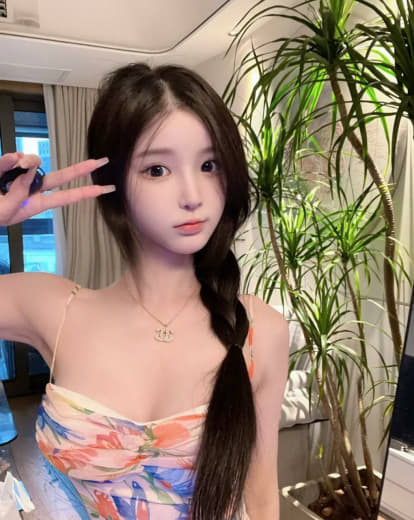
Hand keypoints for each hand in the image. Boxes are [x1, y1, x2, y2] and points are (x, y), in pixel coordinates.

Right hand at [0, 152, 114, 225]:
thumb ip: (20, 189)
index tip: (106, 189)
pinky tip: (11, 160)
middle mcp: (31, 188)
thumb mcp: (6, 211)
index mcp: (36, 204)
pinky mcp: (4, 166)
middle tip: (103, 161)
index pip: (66, 197)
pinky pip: (9, 159)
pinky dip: (8, 160)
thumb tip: (31, 163)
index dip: (85, 193)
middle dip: (81, 169)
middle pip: (60, 177)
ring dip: (26, 162)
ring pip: (31, 162)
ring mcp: (18, 175)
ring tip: (10, 173)